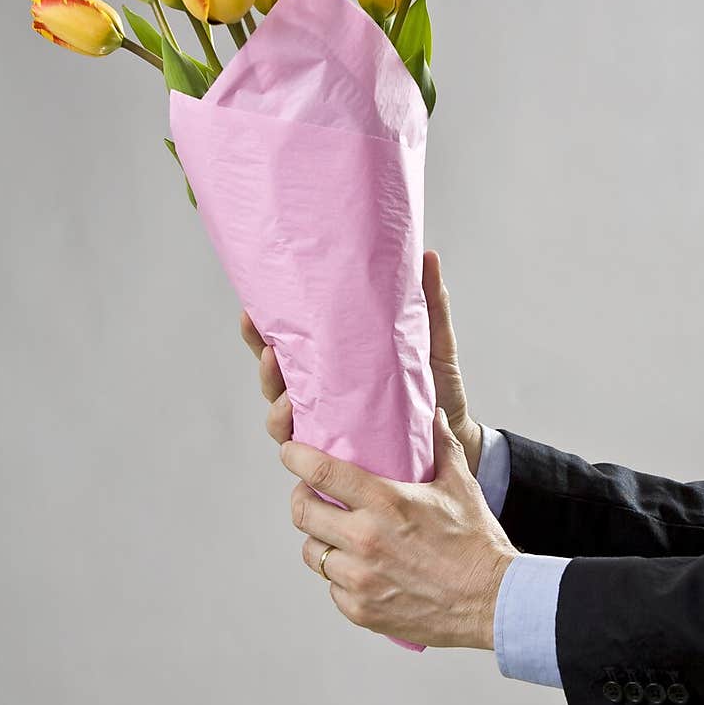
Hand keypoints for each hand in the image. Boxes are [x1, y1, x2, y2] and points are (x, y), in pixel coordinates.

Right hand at [240, 249, 482, 473]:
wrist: (452, 431)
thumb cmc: (435, 385)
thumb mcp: (431, 340)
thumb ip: (428, 303)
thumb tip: (427, 256)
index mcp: (334, 362)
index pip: (287, 344)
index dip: (262, 330)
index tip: (251, 311)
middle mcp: (321, 391)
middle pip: (274, 377)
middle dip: (261, 362)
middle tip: (267, 351)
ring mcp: (325, 421)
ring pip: (280, 414)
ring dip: (275, 403)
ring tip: (285, 396)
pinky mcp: (338, 448)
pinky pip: (305, 447)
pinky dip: (294, 437)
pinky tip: (297, 429)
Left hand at [281, 410, 517, 647]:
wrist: (492, 601)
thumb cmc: (477, 543)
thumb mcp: (461, 486)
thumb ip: (443, 446)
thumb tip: (434, 414)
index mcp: (385, 503)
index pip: (321, 473)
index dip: (296, 458)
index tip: (290, 452)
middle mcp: (365, 539)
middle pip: (302, 513)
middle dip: (301, 499)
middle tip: (310, 495)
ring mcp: (360, 578)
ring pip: (312, 553)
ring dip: (320, 540)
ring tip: (337, 535)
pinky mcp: (361, 610)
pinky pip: (332, 587)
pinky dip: (340, 577)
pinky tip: (359, 569)